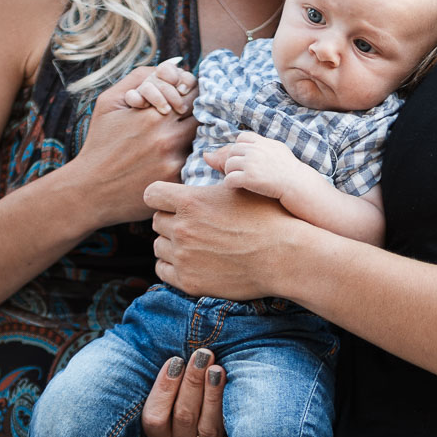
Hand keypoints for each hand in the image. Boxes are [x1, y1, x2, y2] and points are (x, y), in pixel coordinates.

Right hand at [73, 65, 195, 224]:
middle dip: (195, 115)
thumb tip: (171, 65)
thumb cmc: (99, 143)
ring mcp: (174, 162)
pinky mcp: (176, 183)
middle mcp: (168, 137)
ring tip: (179, 140)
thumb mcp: (109, 103)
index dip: (191, 95)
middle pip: (201, 117)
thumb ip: (138, 78)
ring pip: (201, 140)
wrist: (89, 189)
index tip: (185, 100)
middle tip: (185, 120)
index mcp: (154, 114)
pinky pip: (195, 165)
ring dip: (194, 138)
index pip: (192, 95)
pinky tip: (174, 161)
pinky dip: (190, 160)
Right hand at [141, 350, 231, 436]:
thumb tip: (177, 356)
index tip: (176, 360)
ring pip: (208, 428)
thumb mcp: (183, 399)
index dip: (163, 389)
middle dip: (192, 382)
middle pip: (183, 418)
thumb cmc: (202, 406)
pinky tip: (239, 394)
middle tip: (202, 354)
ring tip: (218, 369)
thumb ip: (177, 383)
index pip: (154, 417)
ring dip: (212, 395)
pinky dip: (234, 414)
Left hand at [146, 178, 296, 299]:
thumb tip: (206, 155)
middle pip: (156, 221)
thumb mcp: (242, 187)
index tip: (170, 201)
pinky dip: (171, 265)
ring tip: (192, 243)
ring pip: (158, 246)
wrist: (284, 256)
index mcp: (190, 202)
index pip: (152, 194)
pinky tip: (189, 261)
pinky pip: (162, 270)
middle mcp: (182, 228)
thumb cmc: (268, 217)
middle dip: (170, 220)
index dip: (160, 196)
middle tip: (191, 224)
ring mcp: (184, 256)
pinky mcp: (189, 281)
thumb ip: (217, 174)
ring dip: (170, 243)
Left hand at [205, 132, 304, 201]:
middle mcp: (256, 150)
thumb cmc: (289, 171)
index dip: (240, 148)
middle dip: (233, 162)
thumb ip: (260, 146)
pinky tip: (236, 187)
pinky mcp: (249, 178)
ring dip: (230, 173)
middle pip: (233, 151)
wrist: (298, 185)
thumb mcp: (277, 151)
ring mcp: (252, 163)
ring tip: (237, 180)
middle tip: (238, 172)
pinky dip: (230, 184)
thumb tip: (222, 150)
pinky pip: (229, 179)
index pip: (242, 138)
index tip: (244, 159)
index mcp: (263, 143)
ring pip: (228, 164)